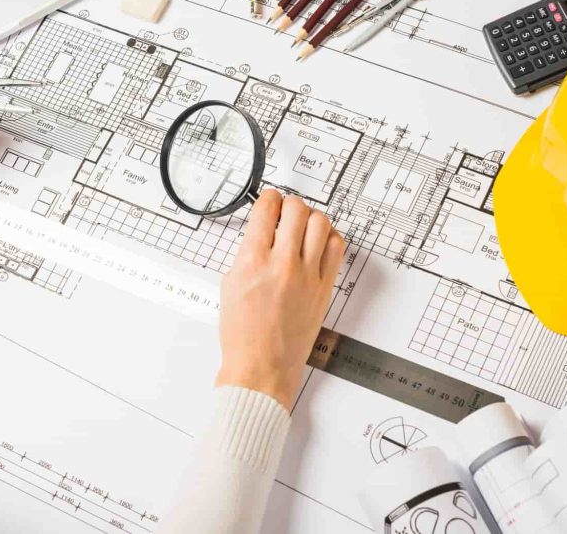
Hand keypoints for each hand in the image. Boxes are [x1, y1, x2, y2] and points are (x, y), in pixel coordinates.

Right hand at [216, 190, 345, 408]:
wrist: (261, 368)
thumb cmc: (242, 334)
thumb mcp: (230, 285)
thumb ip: (247, 253)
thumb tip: (261, 232)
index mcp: (253, 262)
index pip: (266, 210)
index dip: (267, 198)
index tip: (268, 200)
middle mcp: (283, 265)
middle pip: (296, 209)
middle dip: (289, 203)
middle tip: (284, 210)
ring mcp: (308, 277)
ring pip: (321, 223)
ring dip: (310, 216)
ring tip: (302, 225)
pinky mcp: (325, 289)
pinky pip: (337, 248)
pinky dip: (329, 237)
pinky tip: (319, 242)